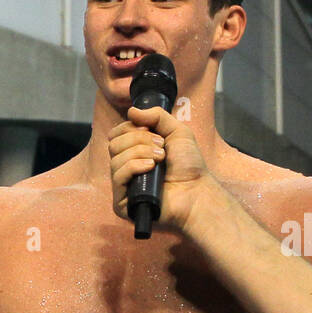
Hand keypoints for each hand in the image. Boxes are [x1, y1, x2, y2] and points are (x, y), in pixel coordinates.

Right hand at [108, 105, 214, 233]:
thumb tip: (131, 110)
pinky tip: (151, 167)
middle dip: (139, 139)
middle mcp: (126, 167)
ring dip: (140, 152)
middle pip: (114, 143)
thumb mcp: (177, 131)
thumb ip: (157, 116)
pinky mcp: (122, 202)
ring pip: (115, 158)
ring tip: (161, 159)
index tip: (154, 131)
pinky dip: (134, 166)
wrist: (197, 190)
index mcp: (134, 152)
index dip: (132, 128)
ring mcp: (124, 185)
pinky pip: (117, 175)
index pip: (117, 134)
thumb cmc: (189, 165)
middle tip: (162, 148)